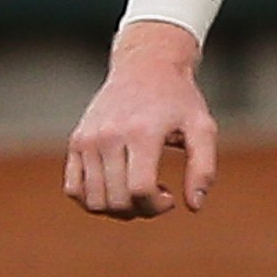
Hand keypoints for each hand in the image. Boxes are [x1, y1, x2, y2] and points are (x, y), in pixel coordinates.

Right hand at [65, 20, 215, 218]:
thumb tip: (194, 206)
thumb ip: (203, 167)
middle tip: (157, 196)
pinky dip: (92, 200)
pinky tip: (116, 188)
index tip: (170, 197)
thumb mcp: (202, 128)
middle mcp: (109, 136)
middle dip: (140, 210)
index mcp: (142, 133)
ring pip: (92, 200)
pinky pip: (73, 188)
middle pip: (116, 199)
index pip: (139, 190)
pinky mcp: (76, 141)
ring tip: (137, 191)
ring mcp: (88, 139)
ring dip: (117, 210)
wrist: (145, 66)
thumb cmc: (178, 100)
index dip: (156, 206)